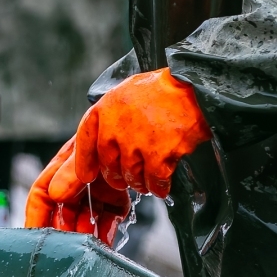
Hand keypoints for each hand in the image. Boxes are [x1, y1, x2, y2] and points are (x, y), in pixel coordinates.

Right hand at [24, 136, 131, 245]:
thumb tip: (54, 195)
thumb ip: (70, 172)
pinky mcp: (116, 198)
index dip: (35, 219)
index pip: (41, 197)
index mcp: (61, 171)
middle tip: (69, 250)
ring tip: (90, 249)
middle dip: (66, 234)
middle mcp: (76, 184)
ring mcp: (96, 192)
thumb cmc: (106, 129)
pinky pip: (109, 219)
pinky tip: (107, 242)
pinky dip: (107, 232)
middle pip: (64, 215)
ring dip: (87, 236)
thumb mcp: (85, 149)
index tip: (34, 241)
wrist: (140, 126)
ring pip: (86, 221)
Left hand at [51, 68, 210, 199]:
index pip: (85, 142)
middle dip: (118, 177)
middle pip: (109, 166)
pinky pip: (153, 182)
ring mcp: (135, 144)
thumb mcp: (126, 92)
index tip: (87, 176)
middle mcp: (115, 129)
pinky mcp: (157, 157)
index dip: (84, 163)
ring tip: (148, 180)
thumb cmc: (162, 89)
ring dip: (140, 183)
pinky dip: (158, 187)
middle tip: (127, 178)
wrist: (192, 88)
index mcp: (105, 110)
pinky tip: (162, 185)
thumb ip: (112, 115)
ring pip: (131, 177)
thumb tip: (105, 138)